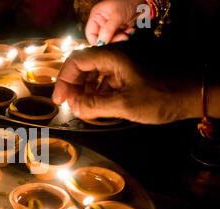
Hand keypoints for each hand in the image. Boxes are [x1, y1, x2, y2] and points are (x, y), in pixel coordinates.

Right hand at [52, 47, 198, 123]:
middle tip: (67, 105)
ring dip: (84, 90)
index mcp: (113, 57)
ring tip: (80, 107)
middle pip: (84, 66)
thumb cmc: (161, 97)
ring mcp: (123, 64)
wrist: (192, 94)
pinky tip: (95, 105)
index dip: (64, 80)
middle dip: (73, 85)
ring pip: (94, 73)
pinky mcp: (129, 73)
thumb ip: (95, 105)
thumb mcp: (125, 104)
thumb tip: (73, 107)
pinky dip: (96, 92)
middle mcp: (116, 56)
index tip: (59, 100)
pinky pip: (106, 79)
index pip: (77, 61)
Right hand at [86, 0, 143, 44]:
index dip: (97, 41)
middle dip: (112, 40)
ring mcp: (110, 26)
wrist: (143, 0)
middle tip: (122, 37)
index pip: (91, 34)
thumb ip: (108, 30)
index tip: (105, 45)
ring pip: (110, 40)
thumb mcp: (117, 16)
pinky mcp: (118, 29)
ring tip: (128, 33)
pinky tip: (131, 31)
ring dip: (120, 38)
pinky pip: (119, 38)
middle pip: (101, 39)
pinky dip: (125, 36)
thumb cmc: (128, 1)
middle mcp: (101, 21)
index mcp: (96, 16)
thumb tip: (100, 44)